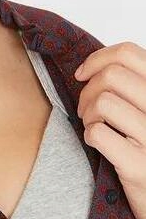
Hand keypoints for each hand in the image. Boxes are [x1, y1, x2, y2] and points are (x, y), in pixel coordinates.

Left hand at [75, 41, 145, 218]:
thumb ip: (132, 88)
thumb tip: (95, 67)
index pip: (128, 53)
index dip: (96, 60)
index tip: (82, 75)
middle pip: (111, 76)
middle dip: (87, 91)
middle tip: (85, 110)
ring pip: (103, 102)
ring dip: (87, 114)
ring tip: (92, 127)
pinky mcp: (137, 165)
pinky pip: (98, 134)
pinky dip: (89, 136)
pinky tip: (96, 143)